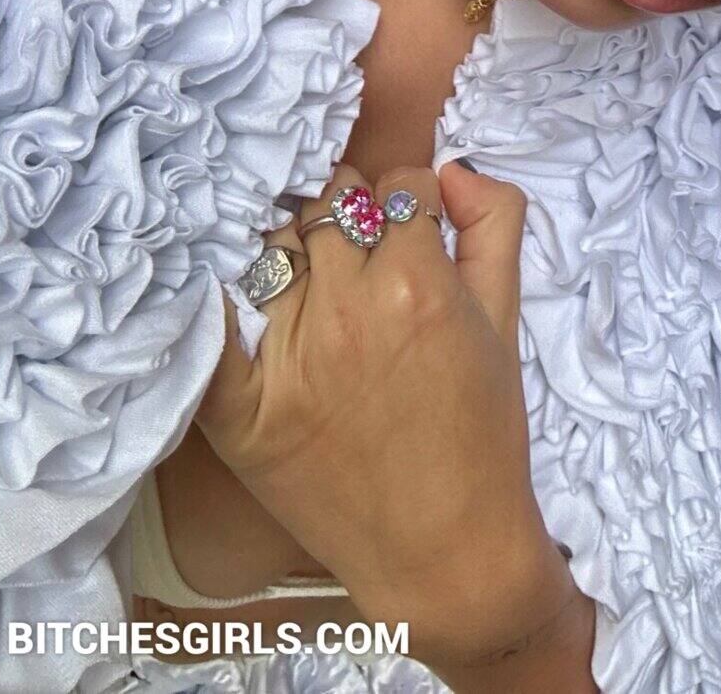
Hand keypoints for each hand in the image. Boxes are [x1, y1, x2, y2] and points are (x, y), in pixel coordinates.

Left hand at [195, 158, 579, 670]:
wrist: (445, 550)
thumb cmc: (483, 434)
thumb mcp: (507, 319)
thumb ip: (495, 225)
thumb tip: (452, 169)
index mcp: (419, 283)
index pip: (398, 184)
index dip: (410, 197)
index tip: (411, 223)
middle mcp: (349, 310)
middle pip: (327, 201)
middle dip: (348, 209)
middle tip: (357, 246)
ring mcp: (290, 359)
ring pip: (274, 245)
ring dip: (294, 245)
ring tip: (307, 268)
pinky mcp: (243, 409)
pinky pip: (212, 327)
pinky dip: (217, 297)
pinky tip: (223, 282)